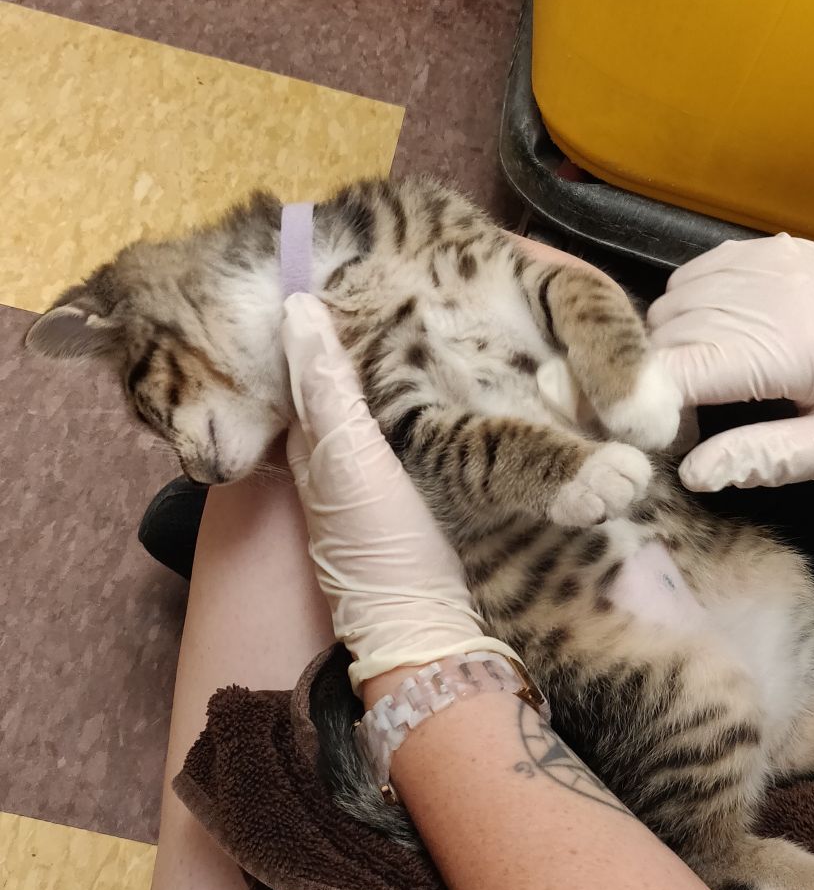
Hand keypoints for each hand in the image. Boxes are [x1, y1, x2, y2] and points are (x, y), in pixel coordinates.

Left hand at [281, 293, 516, 695]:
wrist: (424, 626)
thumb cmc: (381, 541)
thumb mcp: (351, 460)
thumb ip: (327, 391)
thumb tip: (296, 308)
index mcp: (308, 444)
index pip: (303, 365)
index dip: (318, 319)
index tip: (346, 264)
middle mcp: (330, 458)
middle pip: (338, 383)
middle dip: (358, 335)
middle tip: (394, 276)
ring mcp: (369, 478)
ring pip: (373, 404)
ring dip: (389, 364)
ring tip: (421, 311)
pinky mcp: (406, 493)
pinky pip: (405, 428)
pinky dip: (414, 397)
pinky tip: (440, 379)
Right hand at [648, 234, 813, 490]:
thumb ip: (763, 459)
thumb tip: (691, 472)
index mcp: (785, 349)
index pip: (677, 369)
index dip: (649, 406)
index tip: (659, 433)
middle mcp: (766, 295)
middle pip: (665, 339)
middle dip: (661, 380)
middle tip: (691, 413)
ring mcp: (762, 263)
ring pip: (668, 306)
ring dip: (670, 344)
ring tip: (706, 373)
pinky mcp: (762, 248)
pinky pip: (687, 277)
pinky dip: (684, 308)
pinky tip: (714, 332)